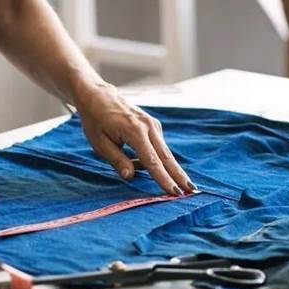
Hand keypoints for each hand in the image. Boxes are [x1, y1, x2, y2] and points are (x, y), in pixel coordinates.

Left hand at [73, 80, 194, 195]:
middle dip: (179, 175)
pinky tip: (147, 166)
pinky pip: (158, 146)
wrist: (98, 96)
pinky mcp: (153, 125)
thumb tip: (130, 176)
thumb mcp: (100, 144)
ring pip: (165, 152)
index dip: (164, 179)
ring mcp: (152, 124)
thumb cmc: (96, 121)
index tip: (175, 192)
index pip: (152, 161)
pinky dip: (159, 159)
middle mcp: (148, 127)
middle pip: (166, 157)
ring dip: (173, 169)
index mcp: (134, 131)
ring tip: (182, 186)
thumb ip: (117, 160)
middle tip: (192, 191)